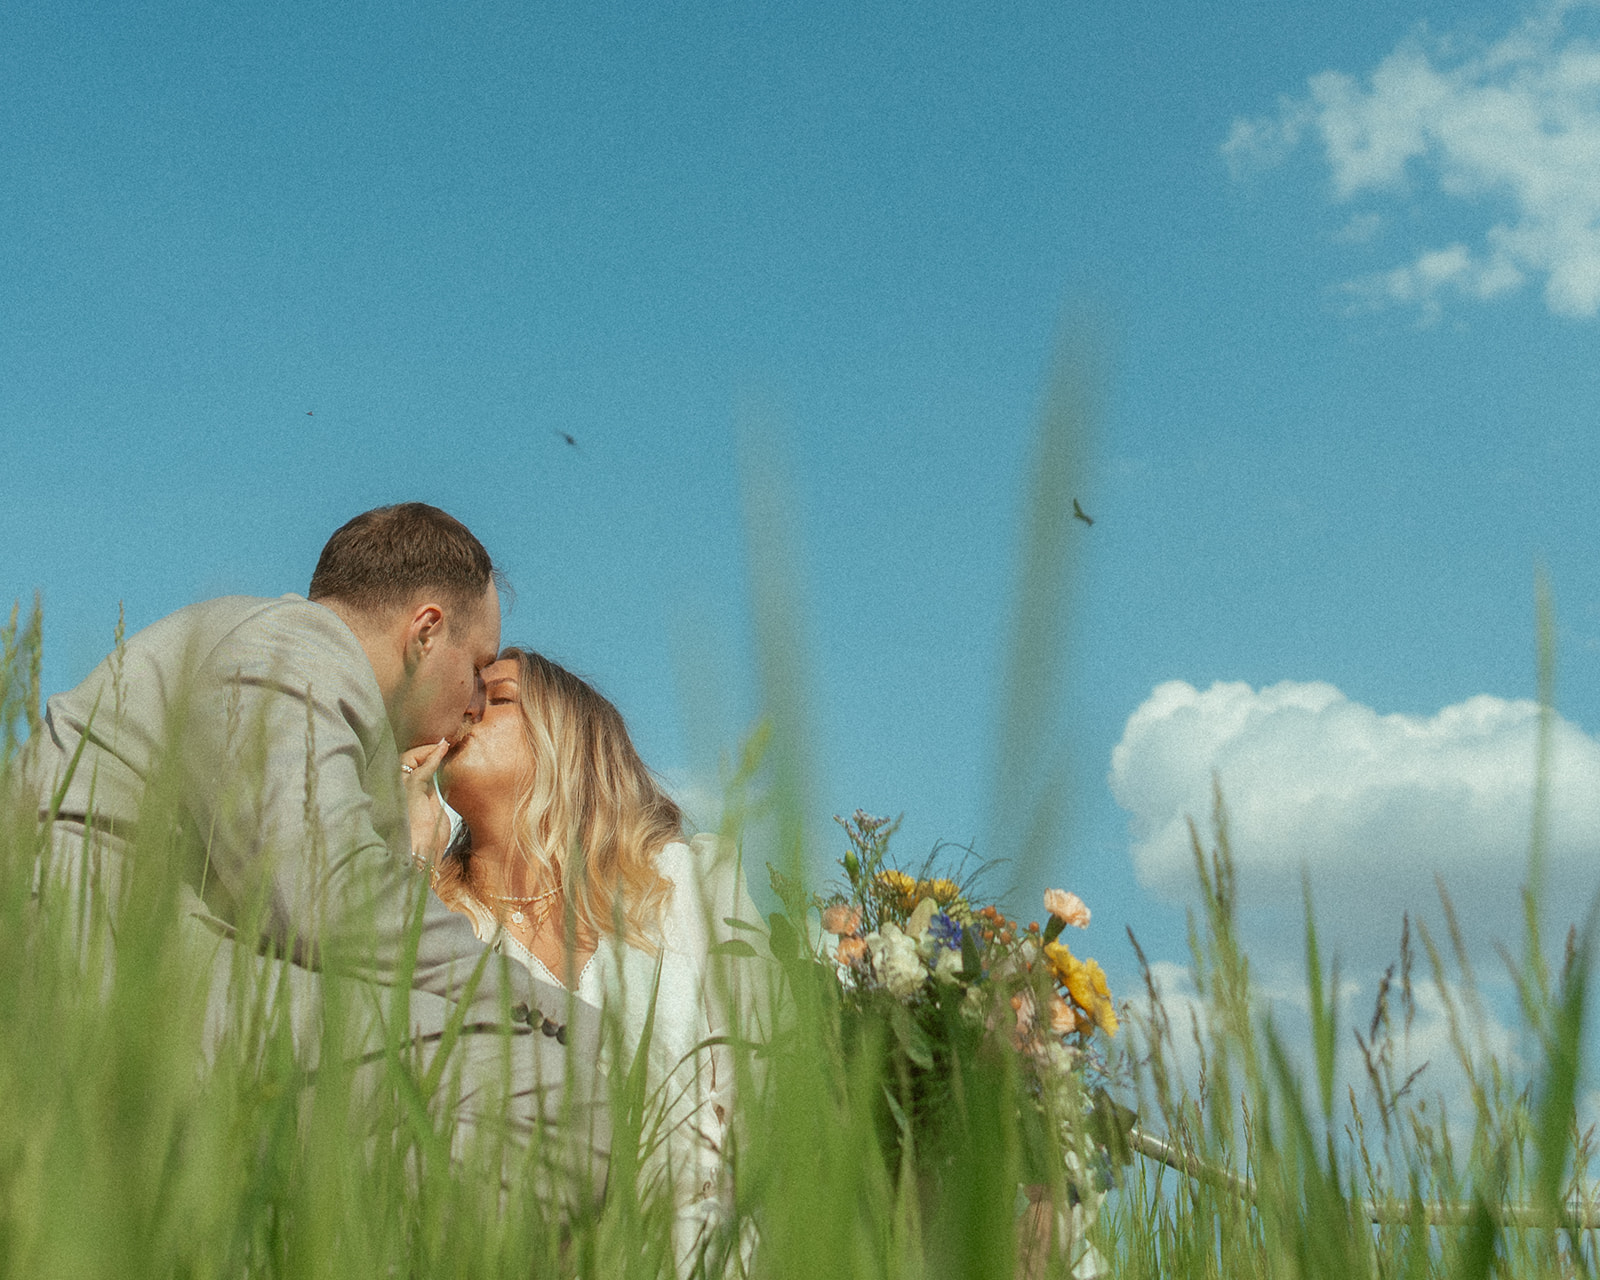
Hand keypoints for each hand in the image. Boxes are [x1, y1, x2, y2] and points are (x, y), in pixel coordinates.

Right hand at [401, 739, 450, 868]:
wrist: (421, 862)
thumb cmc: (429, 847)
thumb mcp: (435, 817)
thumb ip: (433, 797)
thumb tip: (436, 781)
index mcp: (405, 800)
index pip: (411, 772)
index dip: (425, 760)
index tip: (441, 750)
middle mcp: (398, 793)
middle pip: (405, 762)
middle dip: (423, 751)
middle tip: (442, 744)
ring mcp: (402, 791)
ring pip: (408, 760)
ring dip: (427, 751)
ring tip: (443, 745)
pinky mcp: (409, 792)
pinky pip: (421, 769)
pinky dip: (432, 757)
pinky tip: (442, 749)